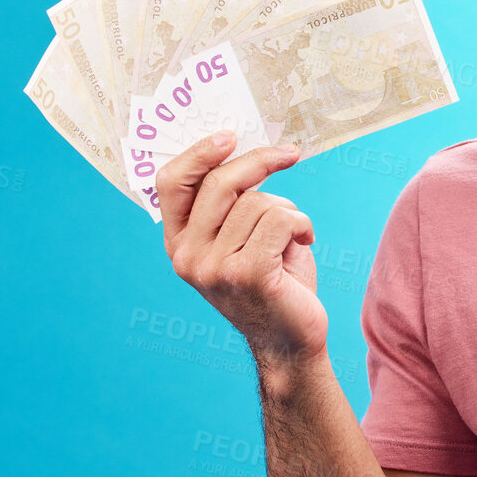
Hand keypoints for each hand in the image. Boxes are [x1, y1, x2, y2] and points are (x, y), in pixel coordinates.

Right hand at [156, 130, 326, 369]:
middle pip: (218, 182)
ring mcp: (213, 267)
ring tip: (294, 236)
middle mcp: (187, 256)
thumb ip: (235, 203)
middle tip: (290, 153)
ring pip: (258, 202)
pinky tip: (305, 242)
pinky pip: (280, 220)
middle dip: (259, 161)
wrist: (291, 339)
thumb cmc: (274, 280)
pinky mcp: (245, 274)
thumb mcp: (244, 236)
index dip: (198, 153)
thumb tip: (248, 151)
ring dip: (289, 211)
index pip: (170, 184)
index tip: (230, 136)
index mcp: (179, 243)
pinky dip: (302, 224)